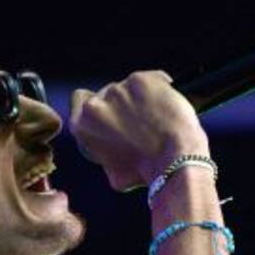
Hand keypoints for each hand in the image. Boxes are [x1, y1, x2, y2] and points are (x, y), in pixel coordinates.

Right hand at [68, 71, 208, 191]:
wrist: (174, 160)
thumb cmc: (146, 172)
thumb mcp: (114, 174)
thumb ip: (105, 153)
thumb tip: (112, 149)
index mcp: (82, 125)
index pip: (80, 100)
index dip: (97, 104)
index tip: (111, 112)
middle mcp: (96, 104)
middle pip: (108, 93)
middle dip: (123, 104)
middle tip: (141, 122)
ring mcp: (119, 89)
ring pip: (130, 87)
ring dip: (141, 98)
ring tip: (158, 118)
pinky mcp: (142, 80)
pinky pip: (153, 80)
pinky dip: (160, 89)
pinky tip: (168, 105)